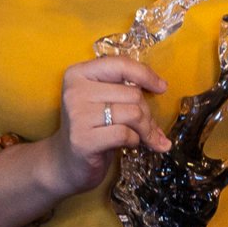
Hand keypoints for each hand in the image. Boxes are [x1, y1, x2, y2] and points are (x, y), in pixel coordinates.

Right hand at [46, 56, 172, 191]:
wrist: (65, 162)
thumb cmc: (92, 128)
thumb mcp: (103, 100)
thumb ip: (125, 89)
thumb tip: (161, 86)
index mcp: (79, 73)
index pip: (120, 64)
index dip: (146, 75)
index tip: (161, 87)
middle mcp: (75, 90)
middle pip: (132, 93)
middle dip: (147, 113)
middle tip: (148, 128)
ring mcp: (77, 115)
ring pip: (133, 113)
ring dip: (145, 130)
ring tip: (142, 138)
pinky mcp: (83, 140)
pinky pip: (125, 134)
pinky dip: (134, 141)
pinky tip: (128, 146)